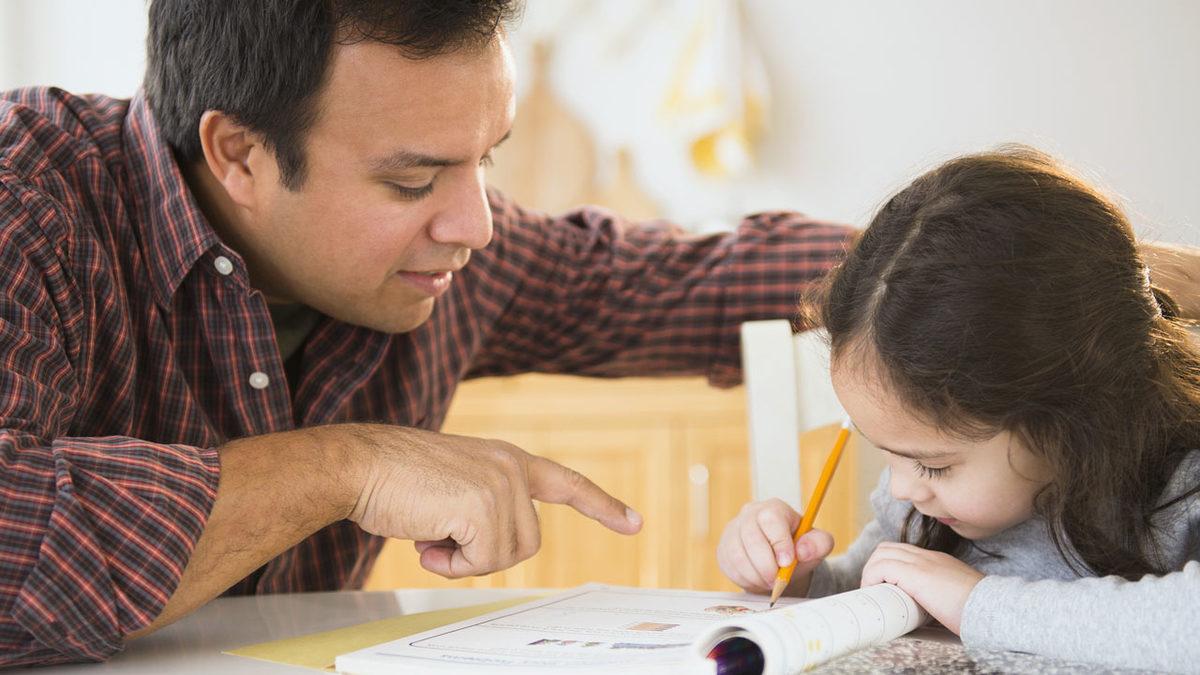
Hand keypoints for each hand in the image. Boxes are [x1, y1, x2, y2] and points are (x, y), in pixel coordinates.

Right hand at [341, 424, 642, 577]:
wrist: (360, 466)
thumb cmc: (394, 480)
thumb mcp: (453, 486)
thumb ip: (483, 506)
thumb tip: (490, 545)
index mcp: (507, 460)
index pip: (565, 483)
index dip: (601, 505)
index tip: (634, 522)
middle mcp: (511, 468)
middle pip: (526, 543)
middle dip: (483, 553)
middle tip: (441, 535)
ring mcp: (501, 485)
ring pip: (506, 555)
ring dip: (464, 558)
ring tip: (431, 532)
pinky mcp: (484, 505)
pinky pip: (482, 562)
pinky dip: (452, 564)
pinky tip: (425, 539)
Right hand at [716, 498, 833, 594]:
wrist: (780, 560)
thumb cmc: (798, 549)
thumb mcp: (817, 544)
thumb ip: (819, 544)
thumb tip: (803, 550)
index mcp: (774, 508)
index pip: (771, 518)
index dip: (779, 542)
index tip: (787, 563)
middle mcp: (750, 514)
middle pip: (751, 537)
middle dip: (766, 565)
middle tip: (777, 580)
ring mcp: (734, 530)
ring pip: (738, 554)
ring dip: (756, 575)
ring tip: (768, 581)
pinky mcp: (723, 547)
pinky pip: (729, 565)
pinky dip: (745, 578)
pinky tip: (757, 579)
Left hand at [860, 542, 983, 633]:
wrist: (993, 608)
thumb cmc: (978, 610)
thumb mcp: (956, 596)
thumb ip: (942, 596)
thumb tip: (929, 615)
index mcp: (938, 561)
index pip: (903, 551)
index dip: (887, 565)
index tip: (883, 586)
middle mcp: (928, 557)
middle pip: (887, 548)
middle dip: (873, 567)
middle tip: (874, 589)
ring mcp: (922, 563)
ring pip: (881, 554)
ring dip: (870, 572)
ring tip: (873, 593)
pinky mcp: (916, 574)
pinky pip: (881, 567)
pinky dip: (871, 578)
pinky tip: (875, 593)